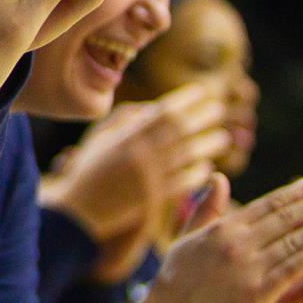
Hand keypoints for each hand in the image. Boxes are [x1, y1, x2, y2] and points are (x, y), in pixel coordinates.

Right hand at [41, 83, 229, 280]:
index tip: (202, 91)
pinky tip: (206, 167)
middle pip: (181, 130)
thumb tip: (152, 108)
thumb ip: (124, 118)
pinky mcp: (155, 198)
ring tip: (224, 138)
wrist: (78, 211)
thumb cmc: (87, 169)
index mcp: (127, 136)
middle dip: (204, 117)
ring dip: (208, 144)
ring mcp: (150, 177)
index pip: (164, 112)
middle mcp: (142, 154)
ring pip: (188, 155)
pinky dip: (198, 173)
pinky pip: (184, 182)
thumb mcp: (99, 137)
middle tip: (219, 108)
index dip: (186, 100)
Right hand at [134, 173, 302, 302]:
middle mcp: (237, 242)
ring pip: (294, 238)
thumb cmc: (172, 285)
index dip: (298, 192)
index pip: (269, 204)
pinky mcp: (257, 292)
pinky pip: (291, 267)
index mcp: (222, 229)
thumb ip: (206, 209)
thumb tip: (219, 178)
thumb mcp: (185, 239)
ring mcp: (248, 266)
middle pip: (287, 217)